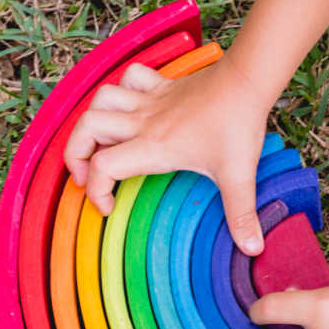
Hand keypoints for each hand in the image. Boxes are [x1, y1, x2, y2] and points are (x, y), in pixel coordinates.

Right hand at [63, 53, 268, 254]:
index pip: (104, 167)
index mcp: (154, 147)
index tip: (107, 208)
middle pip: (86, 128)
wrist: (247, 80)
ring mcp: (150, 101)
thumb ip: (241, 215)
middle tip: (86, 177)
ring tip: (98, 144)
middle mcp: (143, 122)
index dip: (95, 192)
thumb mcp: (240, 176)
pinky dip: (121, 91)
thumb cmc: (238, 124)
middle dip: (75, 155)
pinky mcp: (162, 86)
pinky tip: (129, 108)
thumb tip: (253, 249)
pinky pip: (129, 79)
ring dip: (91, 121)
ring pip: (100, 99)